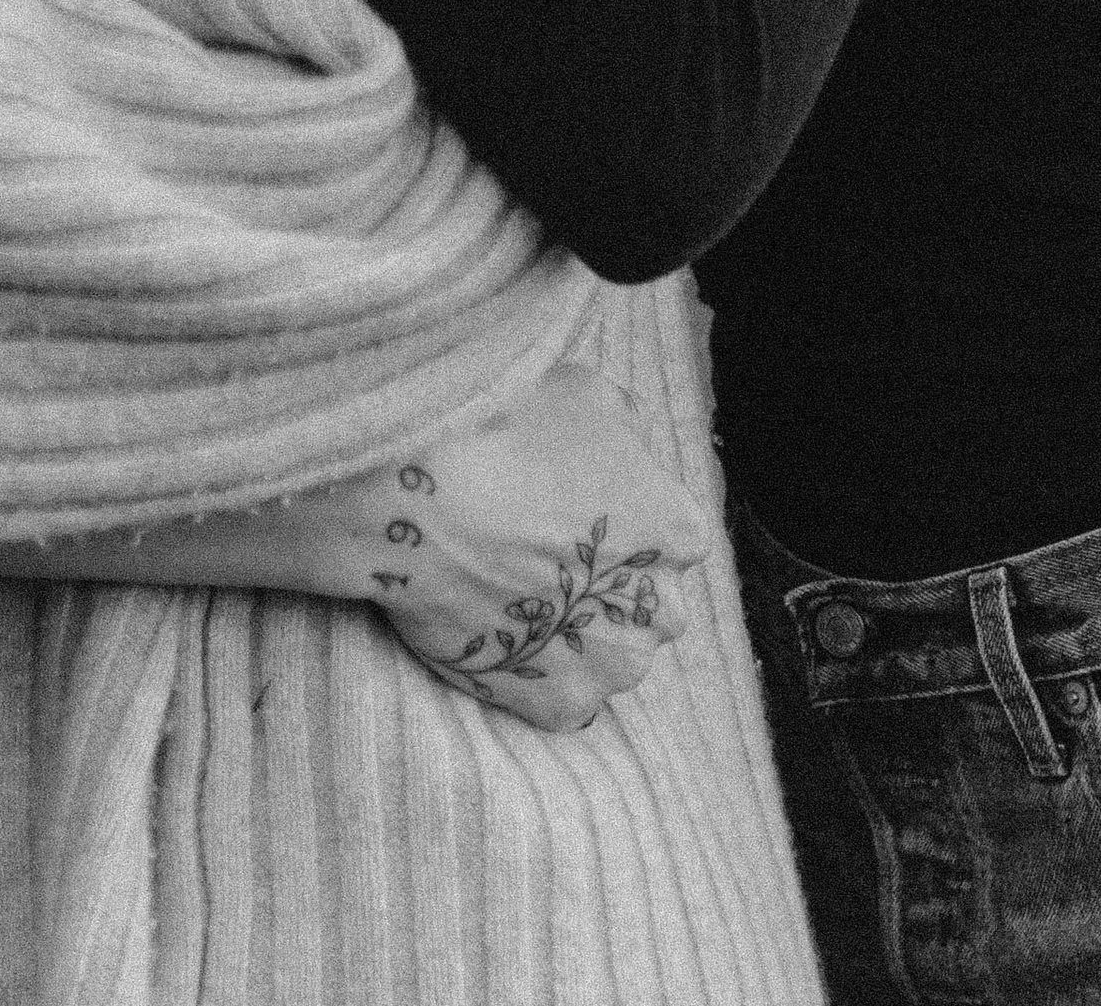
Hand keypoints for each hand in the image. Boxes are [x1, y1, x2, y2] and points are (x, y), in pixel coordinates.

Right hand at [343, 367, 706, 729]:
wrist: (421, 498)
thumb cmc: (508, 432)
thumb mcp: (588, 394)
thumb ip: (627, 431)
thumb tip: (627, 447)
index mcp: (679, 532)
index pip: (664, 532)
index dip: (614, 517)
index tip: (566, 505)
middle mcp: (662, 610)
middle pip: (640, 600)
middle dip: (603, 584)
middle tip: (537, 550)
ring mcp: (610, 667)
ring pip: (603, 654)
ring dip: (572, 633)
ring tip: (509, 592)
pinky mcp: (557, 707)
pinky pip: (555, 694)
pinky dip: (530, 671)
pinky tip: (495, 627)